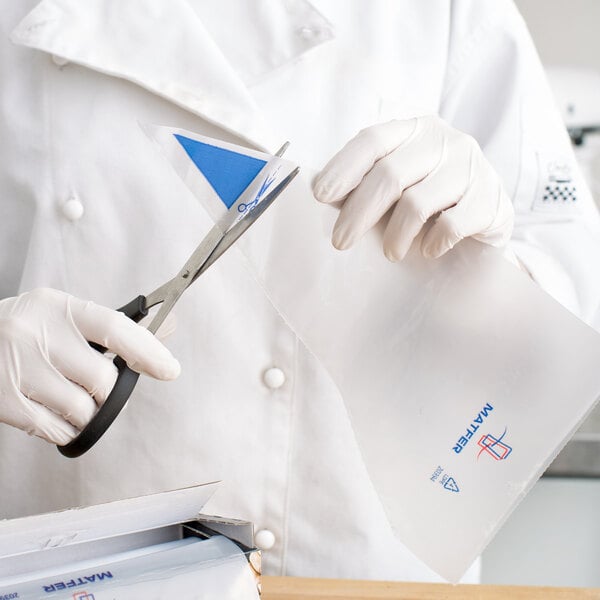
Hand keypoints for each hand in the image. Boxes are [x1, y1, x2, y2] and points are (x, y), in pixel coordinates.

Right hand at [0, 288, 180, 444]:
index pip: (114, 327)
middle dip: (110, 393)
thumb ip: (111, 328)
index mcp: (56, 307)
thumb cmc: (26, 334)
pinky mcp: (4, 402)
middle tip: (101, 391)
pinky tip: (58, 415)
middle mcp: (35, 334)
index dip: (148, 350)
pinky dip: (68, 431)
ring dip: (90, 414)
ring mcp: (18, 369)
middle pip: (102, 379)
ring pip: (83, 409)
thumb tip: (167, 329)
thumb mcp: (63, 318)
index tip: (169, 369)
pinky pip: (58, 430)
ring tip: (75, 401)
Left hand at [313, 116, 513, 260]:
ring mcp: (470, 167)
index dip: (343, 167)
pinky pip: (451, 225)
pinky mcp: (490, 199)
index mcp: (413, 131)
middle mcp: (443, 141)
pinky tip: (428, 251)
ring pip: (417, 203)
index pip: (372, 141)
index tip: (320, 195)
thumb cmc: (430, 200)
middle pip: (390, 175)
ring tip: (390, 253)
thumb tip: (324, 196)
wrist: (487, 216)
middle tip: (340, 242)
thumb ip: (368, 183)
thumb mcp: (399, 183)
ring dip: (395, 235)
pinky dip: (433, 243)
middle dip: (359, 213)